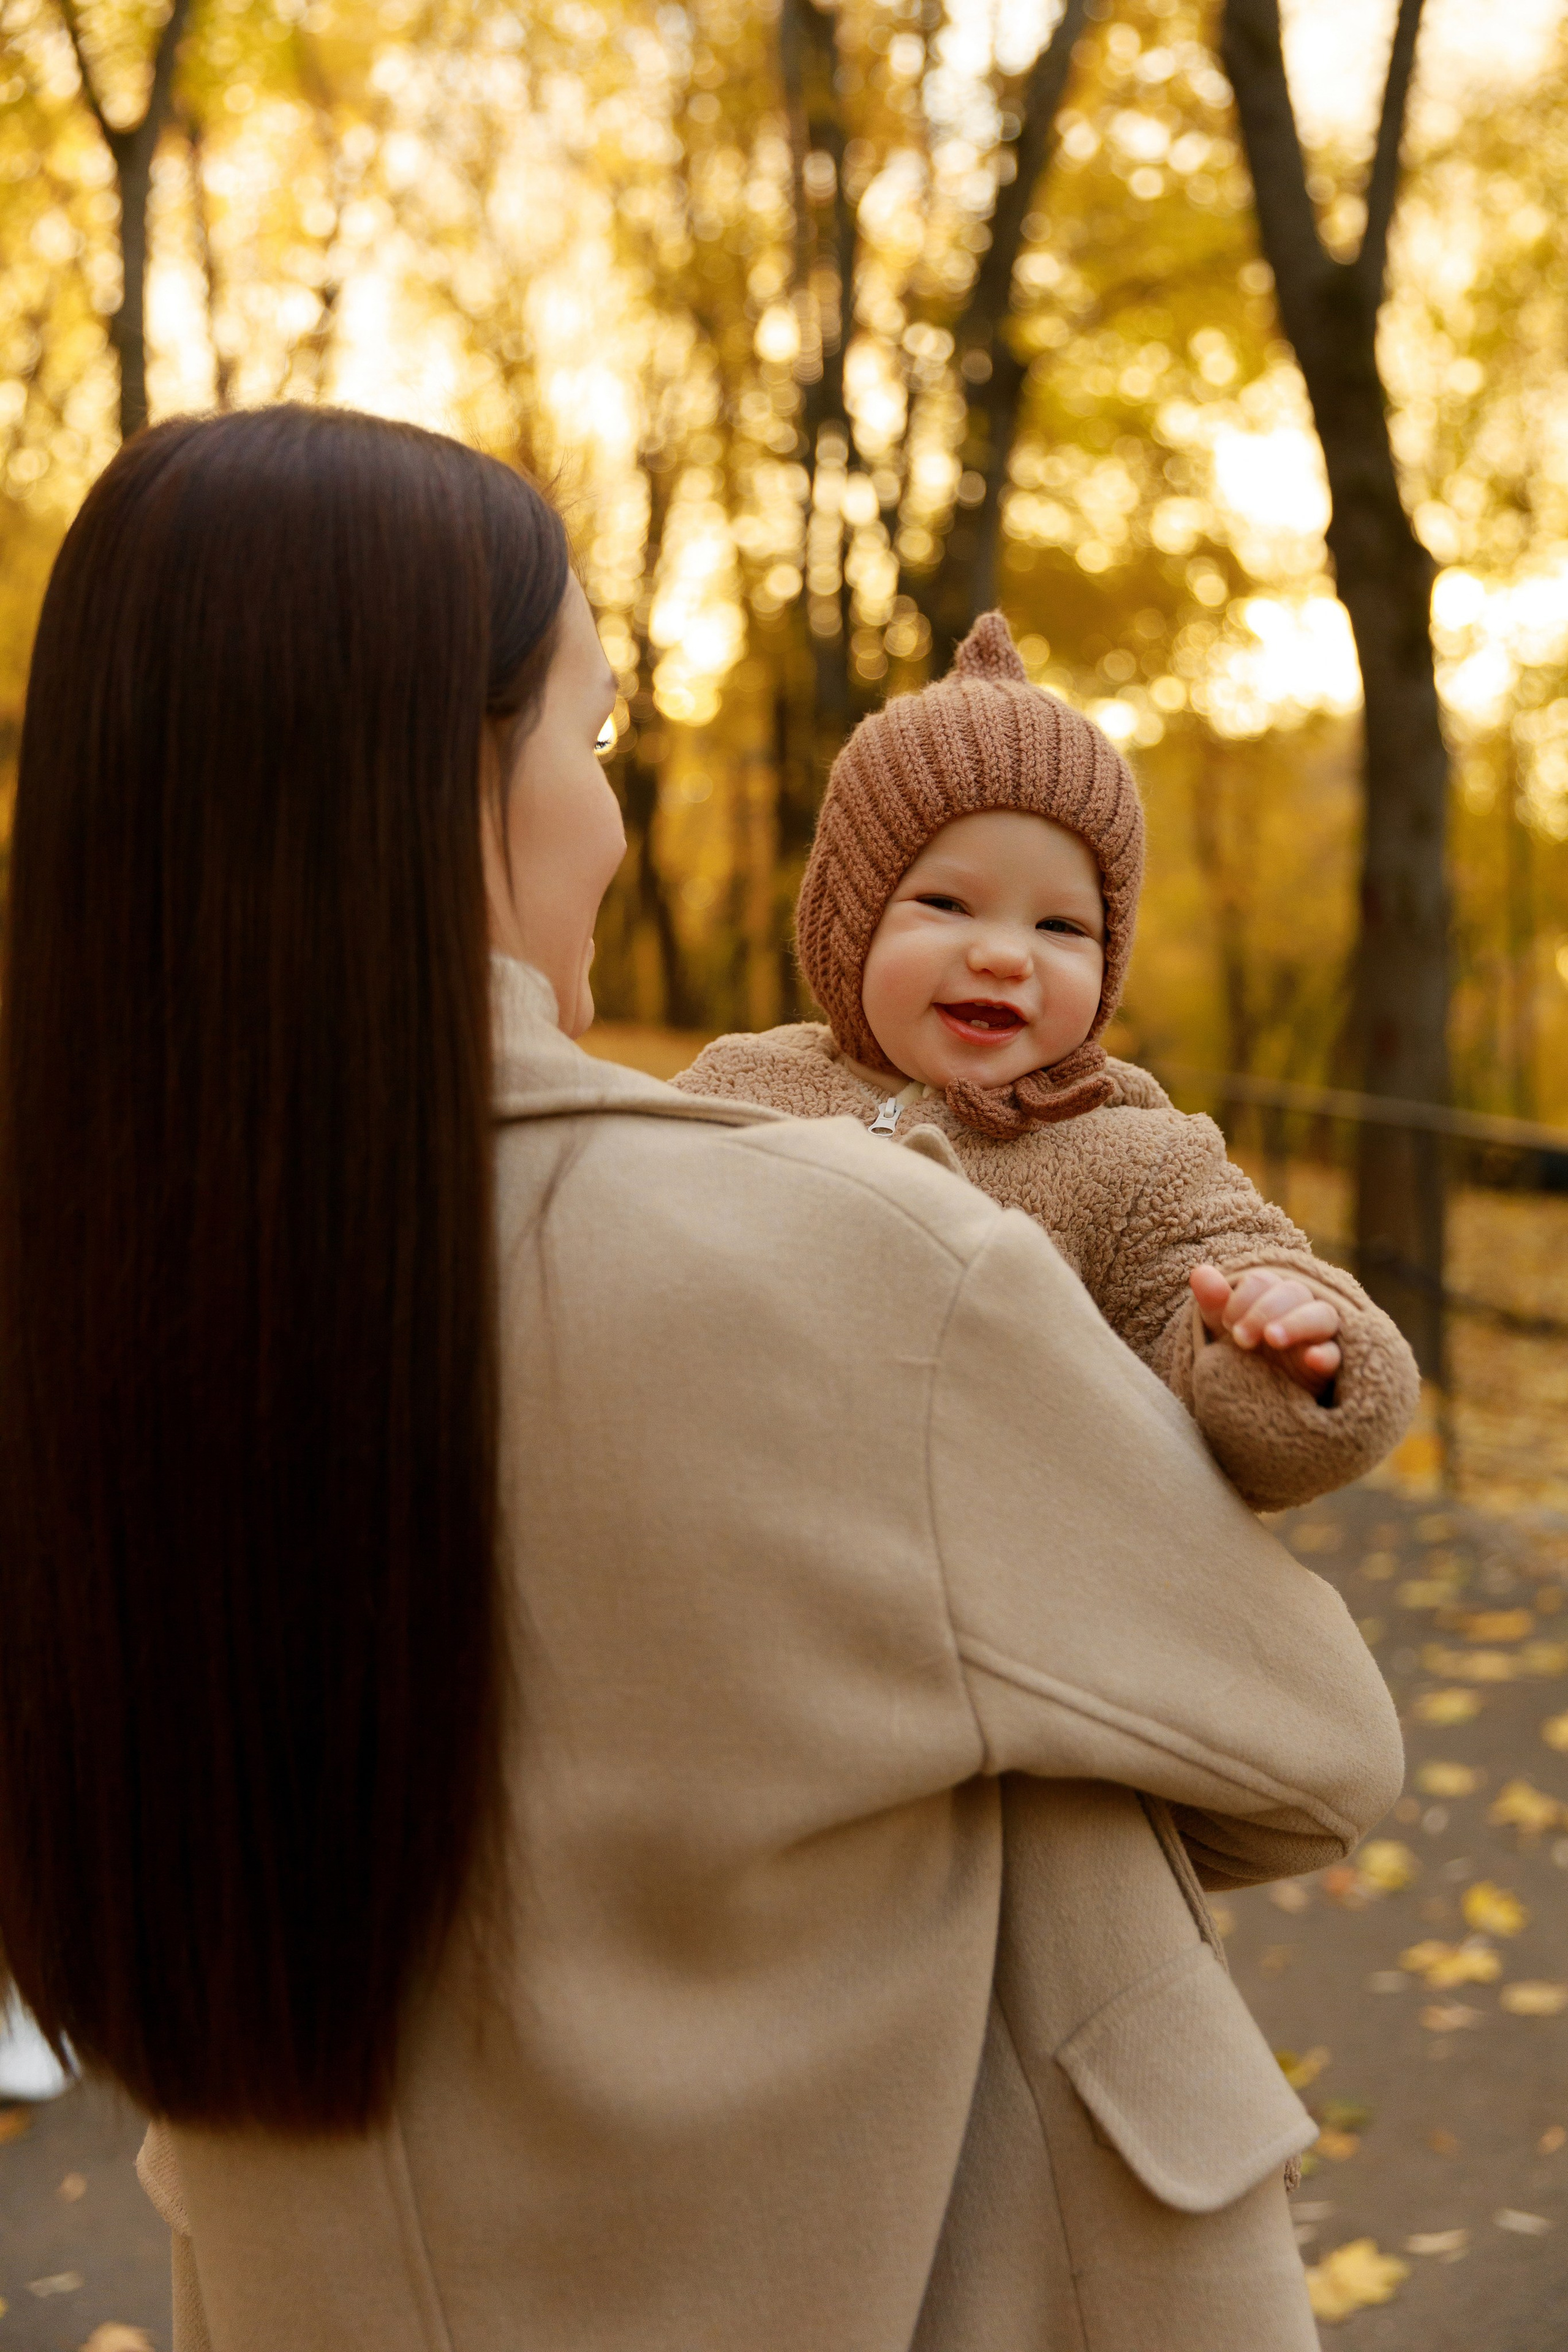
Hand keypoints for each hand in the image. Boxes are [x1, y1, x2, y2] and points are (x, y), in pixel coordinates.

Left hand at [1188, 1264, 1341, 1396]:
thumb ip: (1215, 1302)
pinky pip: (1337, 1353)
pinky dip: (1327, 1354)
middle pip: (1294, 1292)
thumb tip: (1200, 1272)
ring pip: (1322, 1315)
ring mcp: (1320, 1335)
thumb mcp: (1227, 1329)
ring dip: (1296, 1323)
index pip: (1263, 1281)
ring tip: (1272, 1339)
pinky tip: (1313, 1359)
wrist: (1261, 1396)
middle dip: (1264, 1311)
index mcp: (1273, 1295)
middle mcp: (1301, 1309)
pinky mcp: (1332, 1364)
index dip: (1243, 1297)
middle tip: (1241, 1339)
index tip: (1227, 1323)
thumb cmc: (1247, 1352)